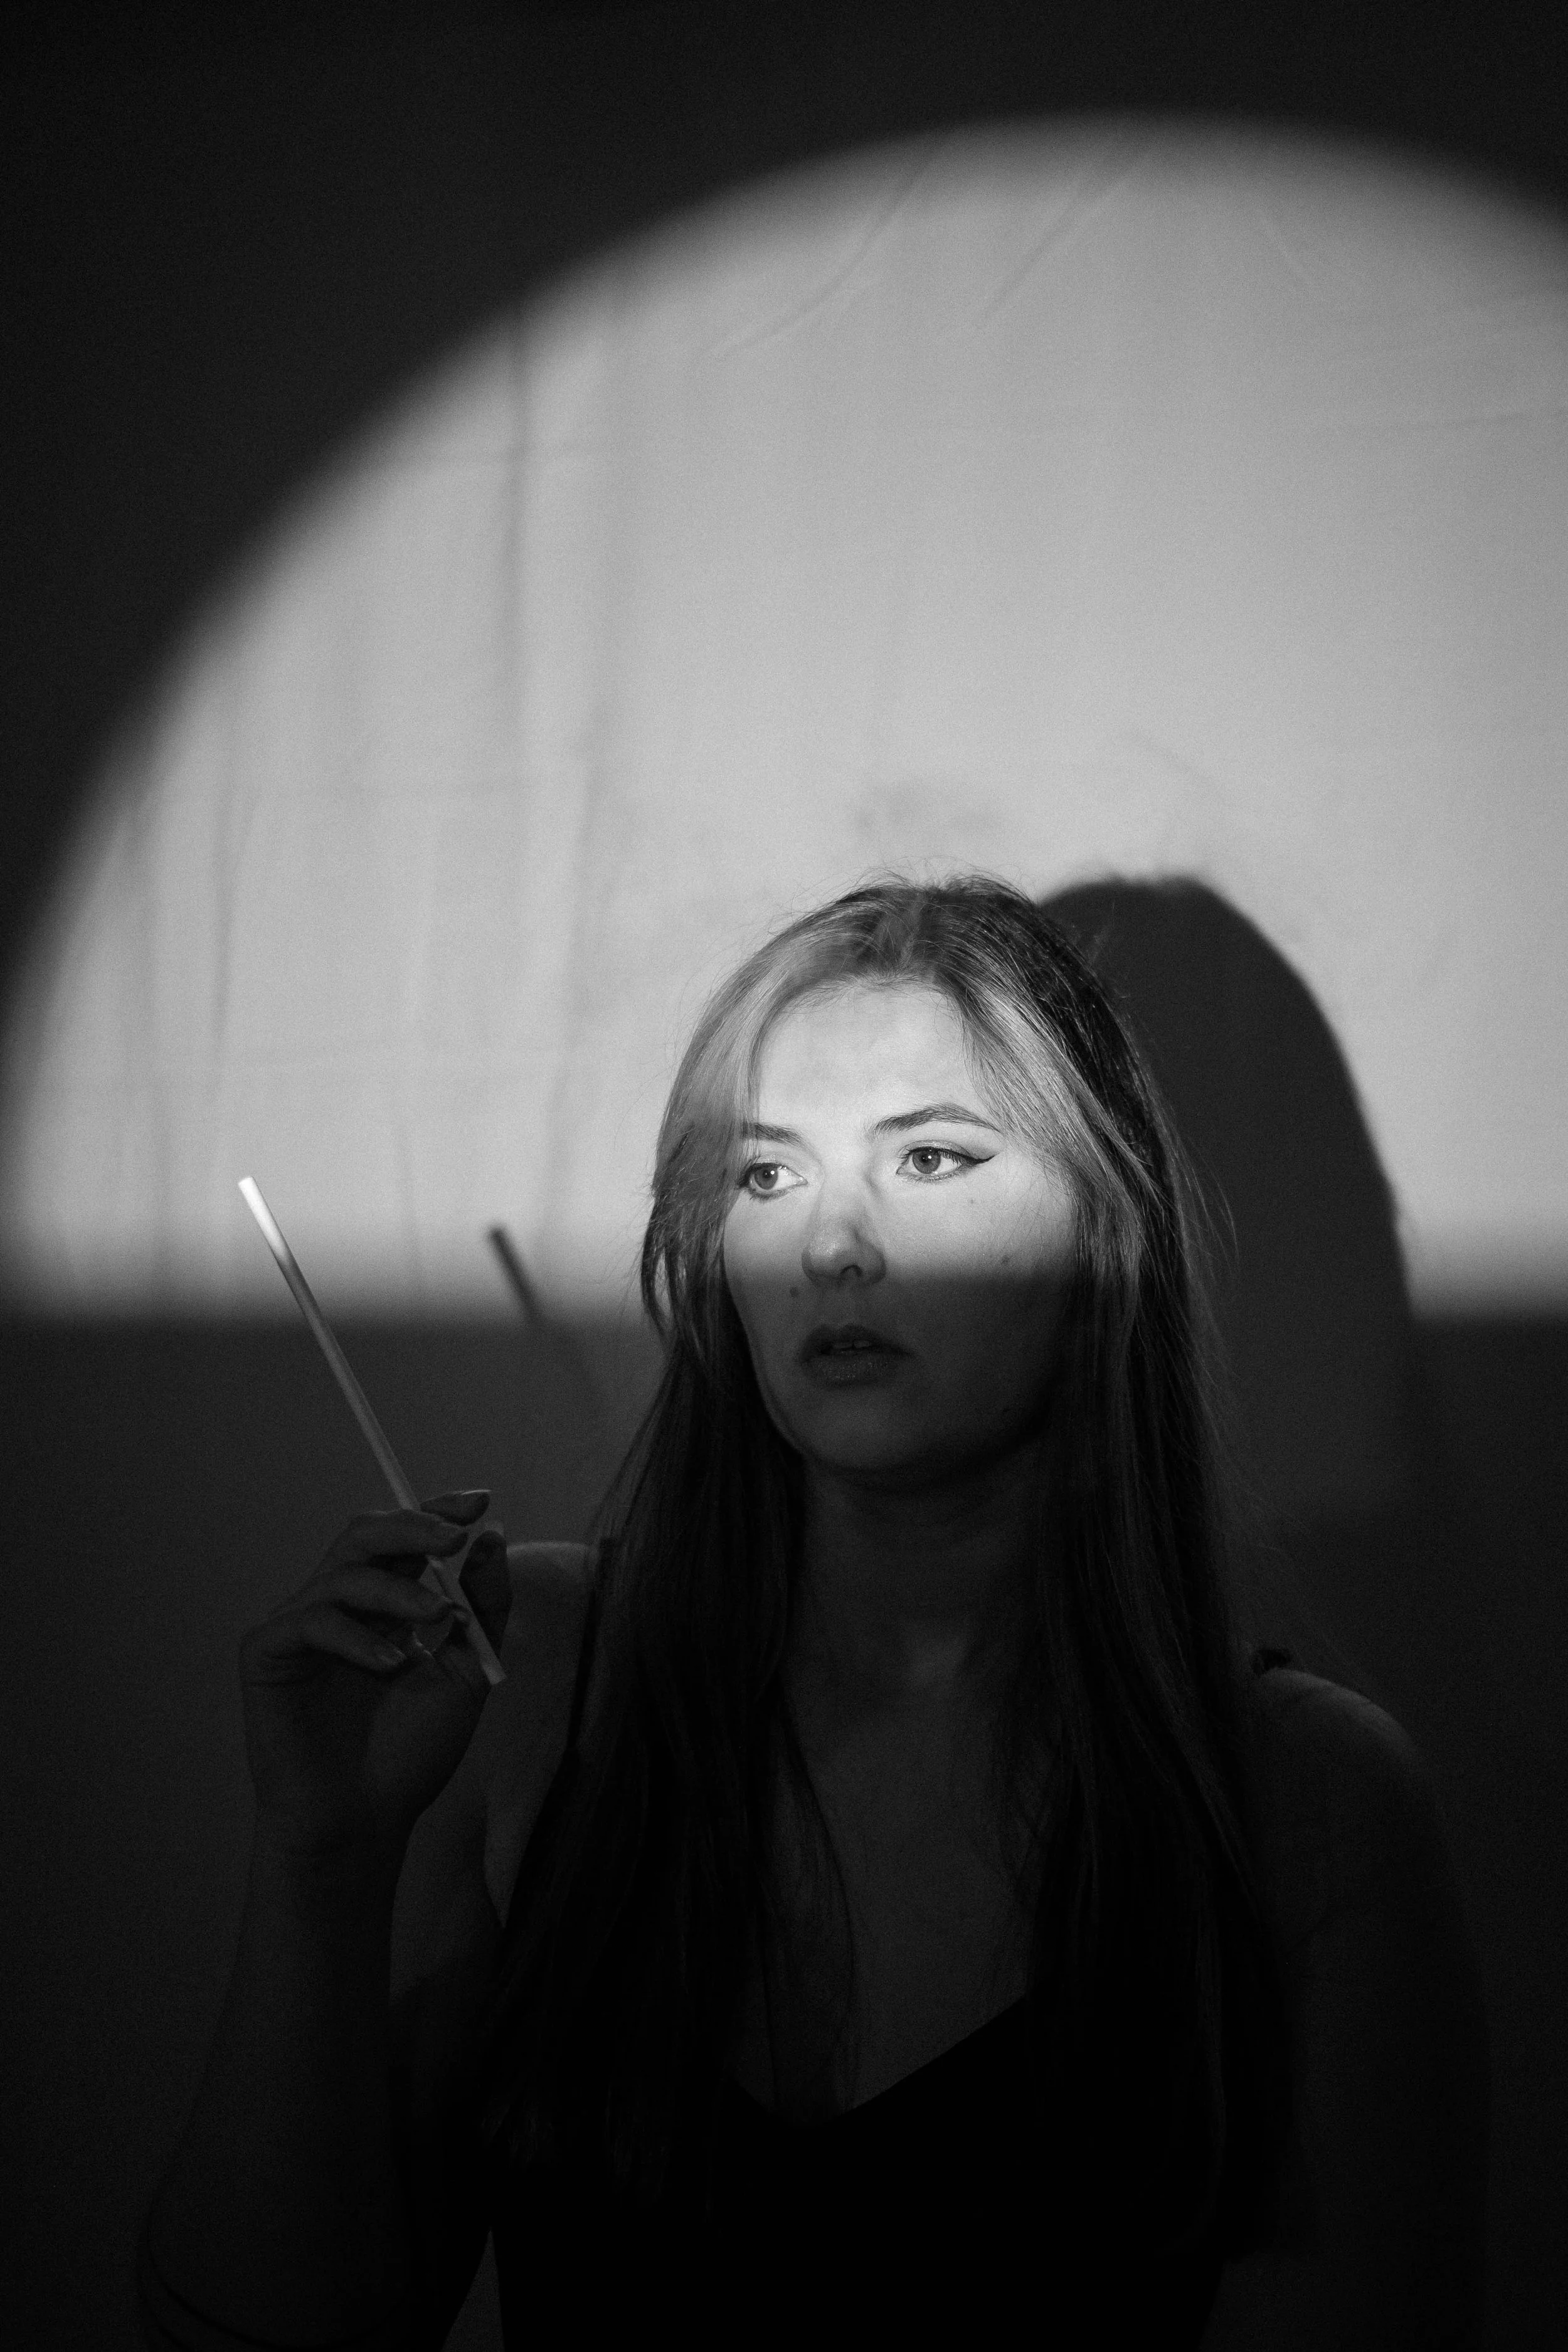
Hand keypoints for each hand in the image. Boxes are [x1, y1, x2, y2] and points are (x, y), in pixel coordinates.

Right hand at [238, 1491, 511, 1866]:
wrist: (364, 1822)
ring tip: (438, 1617)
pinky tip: (391, 1664)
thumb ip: (482, 1607)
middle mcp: (339, 1605)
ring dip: (398, 1589)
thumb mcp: (466, 1673)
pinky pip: (310, 1620)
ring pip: (343, 1574)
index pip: (404, 1538)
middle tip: (456, 1536)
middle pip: (366, 1535)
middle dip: (414, 1527)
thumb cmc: (411, 1753)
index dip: (437, 1511)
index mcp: (384, 1605)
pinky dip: (355, 1636)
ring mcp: (299, 1626)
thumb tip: (494, 1536)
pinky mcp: (267, 1654)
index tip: (480, 1501)